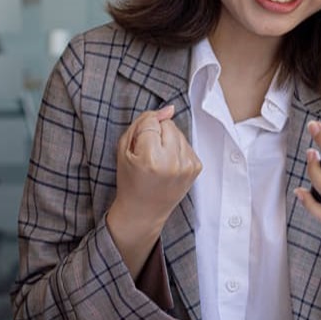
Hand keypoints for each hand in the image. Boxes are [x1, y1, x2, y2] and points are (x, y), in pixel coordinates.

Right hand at [107, 105, 201, 272]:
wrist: (144, 210)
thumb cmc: (130, 179)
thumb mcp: (124, 149)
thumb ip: (143, 123)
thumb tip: (169, 109)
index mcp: (151, 158)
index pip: (151, 122)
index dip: (142, 131)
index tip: (138, 148)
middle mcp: (172, 162)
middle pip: (168, 124)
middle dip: (157, 134)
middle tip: (148, 154)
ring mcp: (187, 166)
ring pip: (179, 132)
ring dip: (168, 141)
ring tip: (158, 160)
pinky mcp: (196, 168)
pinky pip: (186, 144)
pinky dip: (177, 150)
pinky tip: (168, 165)